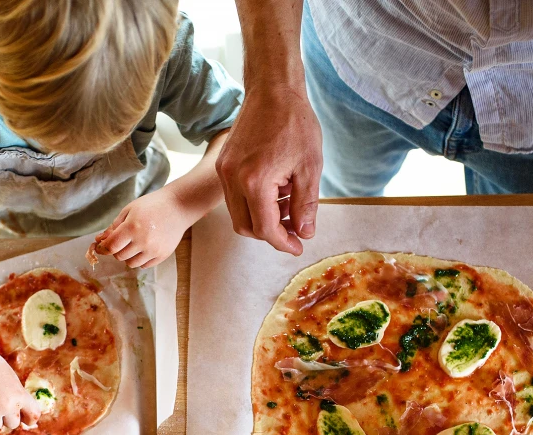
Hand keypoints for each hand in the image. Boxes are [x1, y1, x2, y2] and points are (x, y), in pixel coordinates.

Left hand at [96, 188, 190, 268]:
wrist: (178, 207)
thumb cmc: (151, 205)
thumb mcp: (129, 210)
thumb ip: (114, 226)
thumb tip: (99, 240)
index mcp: (132, 227)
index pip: (111, 246)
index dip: (103, 248)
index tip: (101, 247)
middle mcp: (143, 241)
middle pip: (120, 256)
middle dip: (117, 250)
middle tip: (121, 241)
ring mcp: (154, 250)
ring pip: (131, 264)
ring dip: (128, 256)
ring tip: (133, 244)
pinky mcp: (163, 255)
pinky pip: (144, 265)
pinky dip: (140, 259)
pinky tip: (144, 248)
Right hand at [215, 82, 322, 254]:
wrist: (273, 90)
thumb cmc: (295, 123)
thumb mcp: (310, 166)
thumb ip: (306, 204)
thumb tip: (304, 233)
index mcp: (255, 182)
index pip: (265, 229)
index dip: (283, 243)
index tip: (298, 246)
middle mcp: (233, 180)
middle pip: (246, 227)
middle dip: (271, 234)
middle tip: (294, 229)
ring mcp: (224, 171)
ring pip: (238, 213)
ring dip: (262, 218)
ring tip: (288, 206)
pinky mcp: (223, 164)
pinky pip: (234, 196)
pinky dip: (253, 202)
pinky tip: (275, 190)